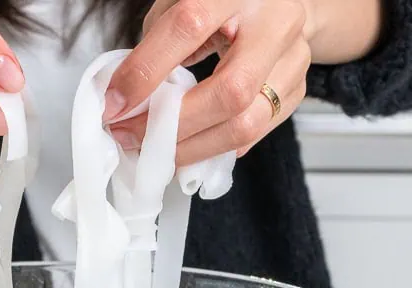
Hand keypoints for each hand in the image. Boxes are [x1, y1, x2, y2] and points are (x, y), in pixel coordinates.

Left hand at [105, 0, 312, 164]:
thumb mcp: (183, 2)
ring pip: (247, 124)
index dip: (146, 70)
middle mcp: (274, 22)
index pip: (189, 26)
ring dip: (193, 148)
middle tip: (133, 136)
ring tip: (157, 150)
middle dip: (174, 125)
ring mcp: (293, 59)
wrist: (279, 4)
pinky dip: (215, 147)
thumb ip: (155, 43)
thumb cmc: (222, 3)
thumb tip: (124, 97)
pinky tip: (188, 146)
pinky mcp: (297, 90)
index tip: (115, 103)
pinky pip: (255, 134)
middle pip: (230, 90)